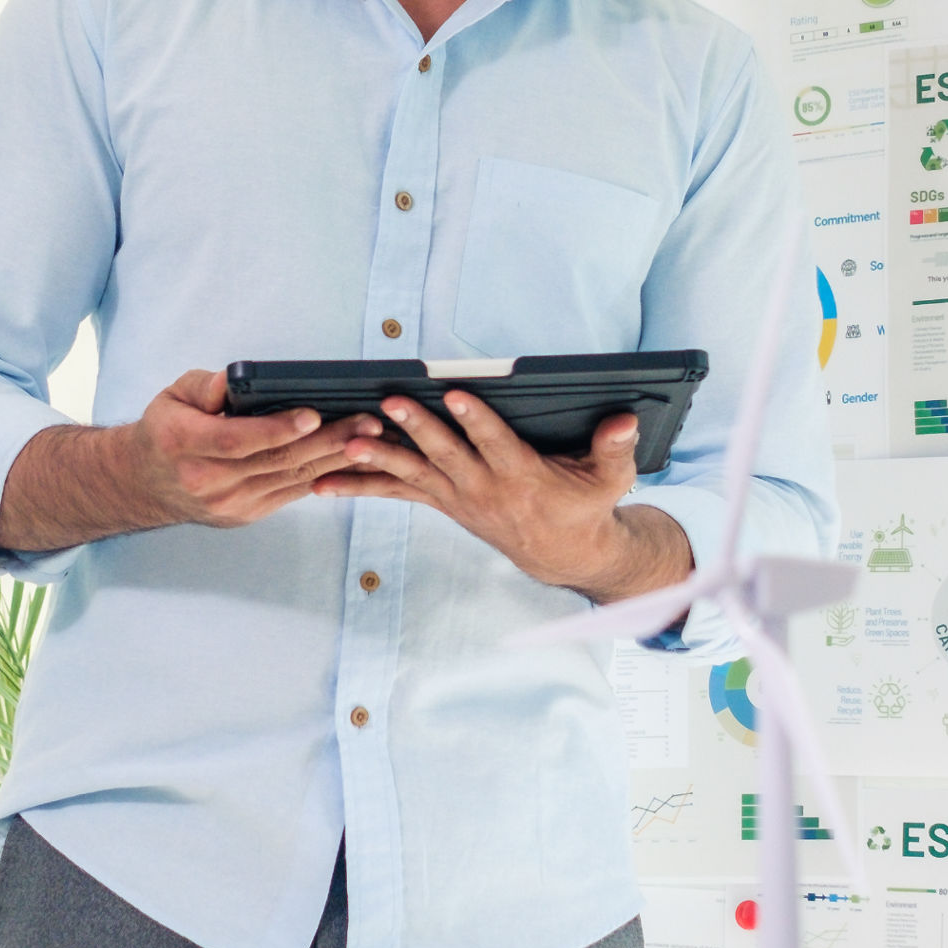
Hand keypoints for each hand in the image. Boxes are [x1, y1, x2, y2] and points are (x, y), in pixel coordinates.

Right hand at [129, 367, 376, 525]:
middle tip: (366, 422)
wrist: (146, 484)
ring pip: (291, 479)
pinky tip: (352, 458)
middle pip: (275, 461)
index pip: (236, 440)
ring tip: (372, 437)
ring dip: (336, 458)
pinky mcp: (246, 515)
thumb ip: (203, 387)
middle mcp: (206, 481)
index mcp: (183, 445)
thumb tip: (232, 384)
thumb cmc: (165, 431)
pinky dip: (325, 475)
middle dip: (327, 441)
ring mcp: (229, 504)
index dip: (277, 429)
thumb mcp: (172, 396)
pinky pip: (291, 493)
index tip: (312, 415)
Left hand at [313, 394, 681, 598]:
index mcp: (522, 477)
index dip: (476, 419)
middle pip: (445, 455)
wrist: (562, 553)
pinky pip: (396, 492)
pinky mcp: (441, 501)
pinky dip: (361, 485)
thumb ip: (614, 448)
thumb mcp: (611, 479)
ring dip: (377, 459)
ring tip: (346, 444)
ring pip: (413, 475)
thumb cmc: (586, 505)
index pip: (496, 444)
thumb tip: (624, 419)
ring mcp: (457, 498)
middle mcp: (483, 490)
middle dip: (416, 428)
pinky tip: (323, 482)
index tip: (455, 394)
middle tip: (388, 404)